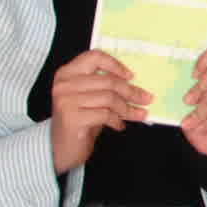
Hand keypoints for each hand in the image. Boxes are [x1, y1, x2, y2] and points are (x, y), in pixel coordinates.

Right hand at [46, 51, 146, 174]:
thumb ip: (106, 86)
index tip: (131, 76)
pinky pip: (105, 114)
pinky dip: (117, 120)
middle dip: (131, 91)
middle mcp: (64, 85)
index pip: (94, 57)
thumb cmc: (79, 120)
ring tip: (136, 115)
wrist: (61, 148)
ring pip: (109, 98)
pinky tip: (118, 125)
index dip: (115, 65)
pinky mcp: (71, 118)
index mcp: (67, 73)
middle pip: (108, 81)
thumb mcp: (90, 98)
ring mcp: (66, 101)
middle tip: (146, 99)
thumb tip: (137, 84)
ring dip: (127, 108)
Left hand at [179, 45, 206, 158]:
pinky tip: (203, 128)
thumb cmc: (204, 115)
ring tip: (189, 121)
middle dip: (198, 88)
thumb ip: (193, 84)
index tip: (193, 75)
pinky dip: (206, 123)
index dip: (205, 59)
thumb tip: (172, 79)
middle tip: (188, 101)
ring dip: (198, 112)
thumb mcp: (195, 96)